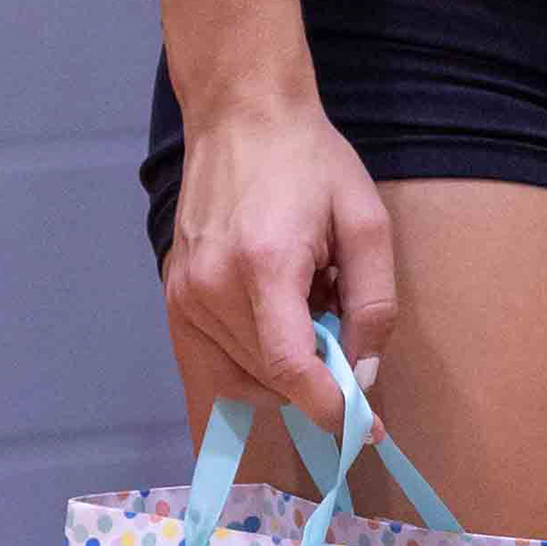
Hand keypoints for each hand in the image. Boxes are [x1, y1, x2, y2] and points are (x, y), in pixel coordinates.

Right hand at [162, 86, 397, 432]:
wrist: (241, 116)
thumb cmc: (310, 163)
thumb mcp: (366, 224)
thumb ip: (374, 304)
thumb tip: (363, 374)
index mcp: (263, 266)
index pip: (291, 370)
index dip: (331, 408)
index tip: (365, 429)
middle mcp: (211, 288)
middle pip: (269, 382)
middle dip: (315, 379)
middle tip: (337, 323)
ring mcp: (184, 295)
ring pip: (240, 382)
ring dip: (283, 371)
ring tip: (303, 307)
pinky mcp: (173, 297)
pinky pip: (209, 364)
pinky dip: (250, 368)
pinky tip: (274, 330)